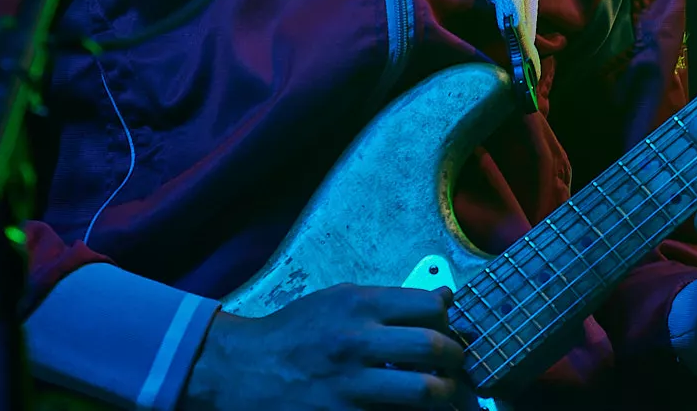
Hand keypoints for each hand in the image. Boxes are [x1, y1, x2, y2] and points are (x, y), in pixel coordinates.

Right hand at [182, 284, 476, 410]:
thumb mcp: (337, 300)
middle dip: (455, 360)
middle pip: (432, 349)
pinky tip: (411, 409)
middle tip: (455, 366)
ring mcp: (349, 386)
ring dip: (443, 395)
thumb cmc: (296, 332)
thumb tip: (442, 298)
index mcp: (357, 306)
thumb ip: (388, 301)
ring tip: (442, 394)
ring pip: (422, 393)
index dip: (448, 319)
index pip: (430, 306)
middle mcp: (355, 343)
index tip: (447, 329)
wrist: (242, 370)